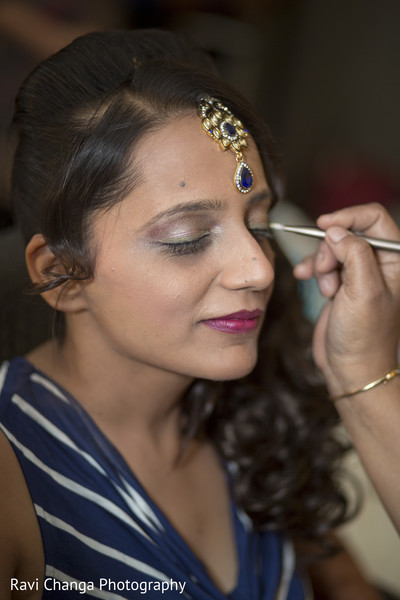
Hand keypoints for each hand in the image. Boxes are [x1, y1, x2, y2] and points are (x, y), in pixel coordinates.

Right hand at [293, 203, 399, 396]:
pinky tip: (308, 280)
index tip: (324, 225)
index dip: (348, 217)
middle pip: (349, 232)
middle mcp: (380, 264)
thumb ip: (354, 253)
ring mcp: (359, 274)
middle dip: (331, 248)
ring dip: (321, 263)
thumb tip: (335, 230)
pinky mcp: (342, 284)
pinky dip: (313, 270)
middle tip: (325, 271)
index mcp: (396, 261)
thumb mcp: (363, 291)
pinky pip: (323, 264)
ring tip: (325, 288)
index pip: (374, 219)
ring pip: (332, 248)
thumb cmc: (364, 337)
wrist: (350, 369)